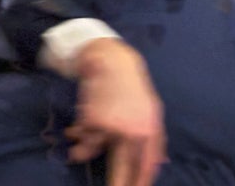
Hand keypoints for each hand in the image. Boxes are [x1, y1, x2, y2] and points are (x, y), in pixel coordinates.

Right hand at [66, 39, 164, 185]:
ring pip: (93, 149)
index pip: (148, 163)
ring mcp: (111, 125)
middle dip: (118, 182)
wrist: (112, 61)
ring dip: (82, 153)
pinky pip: (82, 135)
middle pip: (123, 165)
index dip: (142, 180)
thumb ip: (154, 137)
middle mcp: (132, 130)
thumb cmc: (132, 86)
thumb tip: (161, 162)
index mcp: (150, 128)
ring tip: (75, 154)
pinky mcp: (92, 119)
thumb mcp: (151, 109)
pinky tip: (74, 130)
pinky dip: (77, 134)